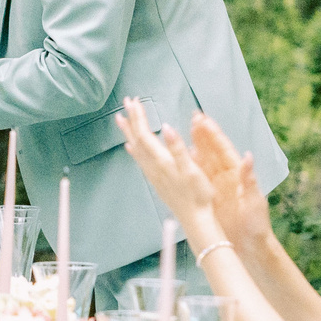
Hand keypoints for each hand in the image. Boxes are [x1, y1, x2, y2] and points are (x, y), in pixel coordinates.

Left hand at [112, 98, 227, 245]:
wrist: (196, 219)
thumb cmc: (198, 195)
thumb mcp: (192, 169)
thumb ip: (177, 147)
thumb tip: (165, 127)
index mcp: (162, 161)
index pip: (145, 134)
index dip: (138, 117)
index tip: (134, 101)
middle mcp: (153, 167)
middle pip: (137, 139)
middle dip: (131, 120)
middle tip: (126, 103)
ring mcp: (153, 174)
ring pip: (136, 149)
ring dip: (129, 132)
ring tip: (122, 120)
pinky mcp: (156, 180)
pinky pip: (140, 160)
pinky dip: (134, 149)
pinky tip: (131, 147)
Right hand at [189, 114, 272, 250]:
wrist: (250, 246)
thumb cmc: (256, 224)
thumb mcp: (254, 202)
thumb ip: (249, 180)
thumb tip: (248, 157)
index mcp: (238, 175)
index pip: (224, 150)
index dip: (213, 134)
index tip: (204, 120)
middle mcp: (226, 177)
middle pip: (211, 151)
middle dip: (202, 133)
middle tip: (193, 116)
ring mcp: (216, 186)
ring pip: (202, 161)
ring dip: (194, 145)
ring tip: (185, 130)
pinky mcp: (208, 197)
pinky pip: (197, 178)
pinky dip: (189, 166)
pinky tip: (180, 157)